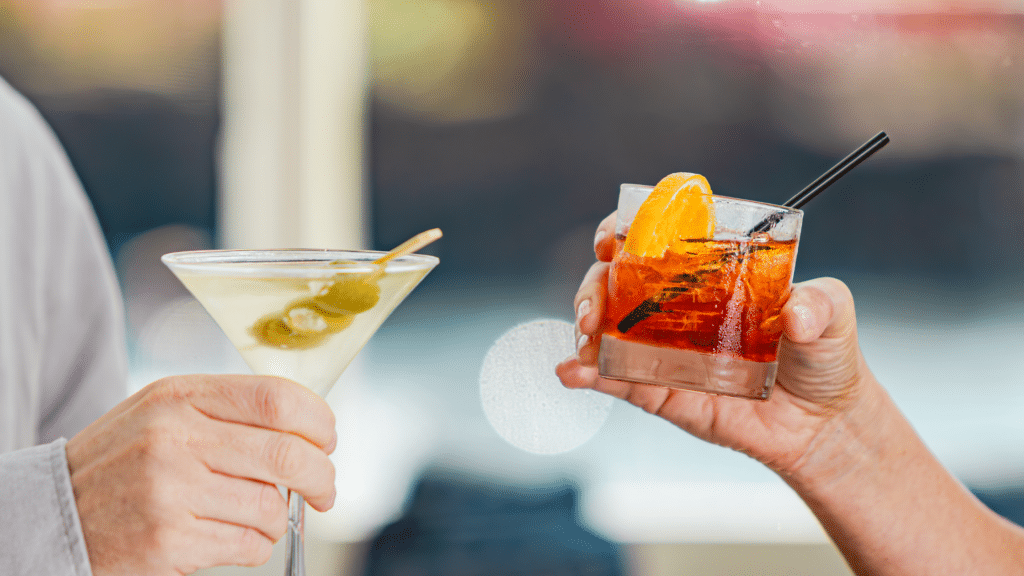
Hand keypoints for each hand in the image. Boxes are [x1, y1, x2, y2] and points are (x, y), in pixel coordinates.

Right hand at [66, 375, 336, 575]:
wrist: (56, 511)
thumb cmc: (125, 459)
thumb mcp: (166, 410)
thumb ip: (229, 411)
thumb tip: (308, 430)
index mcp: (181, 395)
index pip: (277, 398)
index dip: (318, 421)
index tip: (327, 440)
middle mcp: (175, 437)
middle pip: (287, 454)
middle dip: (322, 476)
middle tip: (325, 489)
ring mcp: (170, 490)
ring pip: (272, 506)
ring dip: (280, 517)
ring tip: (259, 515)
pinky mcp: (168, 540)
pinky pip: (248, 544)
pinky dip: (255, 544)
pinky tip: (231, 534)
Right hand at [556, 213, 876, 475]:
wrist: (823, 423)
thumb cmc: (824, 354)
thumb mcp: (833, 314)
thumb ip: (821, 303)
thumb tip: (797, 312)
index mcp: (708, 272)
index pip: (657, 238)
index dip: (627, 230)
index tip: (613, 238)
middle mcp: (675, 305)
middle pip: (616, 280)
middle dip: (594, 284)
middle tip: (597, 304)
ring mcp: (662, 348)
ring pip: (607, 327)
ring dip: (585, 326)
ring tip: (586, 340)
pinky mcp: (660, 391)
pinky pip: (616, 379)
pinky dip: (588, 374)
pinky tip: (572, 373)